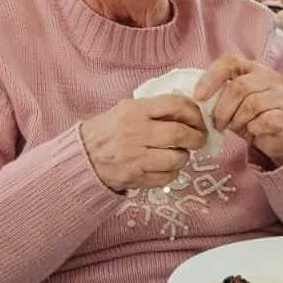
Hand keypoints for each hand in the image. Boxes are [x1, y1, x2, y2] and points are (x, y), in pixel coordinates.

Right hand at [80, 94, 207, 192]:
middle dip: (197, 138)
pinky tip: (167, 167)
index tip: (200, 119)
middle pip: (180, 134)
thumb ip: (155, 109)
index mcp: (134, 110)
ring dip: (185, 157)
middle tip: (200, 140)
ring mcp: (134, 157)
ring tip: (180, 154)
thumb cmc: (108, 131)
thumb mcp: (126, 110)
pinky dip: (173, 173)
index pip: (175, 104)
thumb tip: (190, 111)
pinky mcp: (134, 178)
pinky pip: (167, 177)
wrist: (81, 157)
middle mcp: (135, 132)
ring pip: (176, 158)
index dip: (195, 112)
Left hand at [194, 54, 282, 166]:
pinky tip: (252, 131)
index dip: (210, 78)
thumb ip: (219, 93)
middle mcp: (270, 77)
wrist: (279, 135)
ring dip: (237, 121)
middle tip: (218, 123)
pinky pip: (265, 121)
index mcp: (253, 68)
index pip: (229, 62)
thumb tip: (197, 98)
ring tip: (235, 128)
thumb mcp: (233, 101)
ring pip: (251, 104)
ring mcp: (282, 96)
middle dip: (223, 109)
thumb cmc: (251, 116)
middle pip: (239, 86)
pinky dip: (253, 129)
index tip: (198, 97)